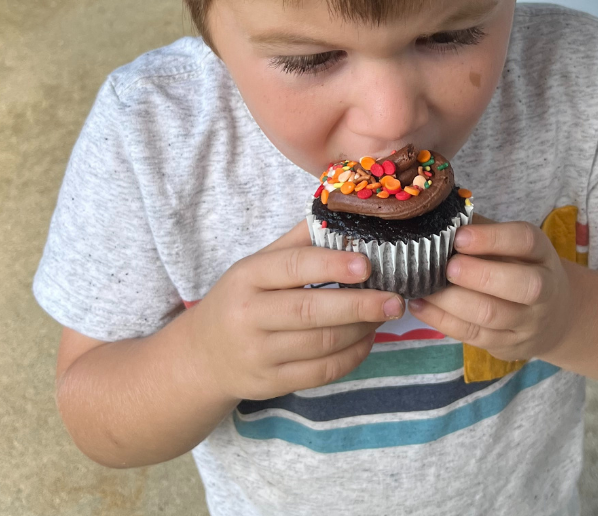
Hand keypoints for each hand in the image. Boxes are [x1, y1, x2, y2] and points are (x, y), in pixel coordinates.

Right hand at [180, 220, 402, 401]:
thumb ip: (295, 244)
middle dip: (359, 305)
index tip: (368, 264)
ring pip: (322, 344)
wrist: (204, 355)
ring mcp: (260, 353)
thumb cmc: (239, 300)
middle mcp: (249, 315)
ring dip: (361, 330)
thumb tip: (338, 215)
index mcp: (246, 276)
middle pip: (311, 311)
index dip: (332, 265)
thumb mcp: (255, 266)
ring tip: (384, 315)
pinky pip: (322, 372)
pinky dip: (352, 356)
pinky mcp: (273, 383)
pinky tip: (366, 340)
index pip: (292, 267)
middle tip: (394, 300)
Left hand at [410, 220, 575, 362]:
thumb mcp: (508, 244)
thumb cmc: (516, 266)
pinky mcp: (509, 345)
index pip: (525, 241)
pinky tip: (419, 305)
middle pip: (522, 285)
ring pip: (492, 315)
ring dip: (451, 301)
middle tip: (447, 268)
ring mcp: (528, 322)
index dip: (492, 238)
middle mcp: (543, 289)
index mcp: (540, 253)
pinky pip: (474, 335)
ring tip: (421, 286)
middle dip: (480, 275)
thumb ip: (477, 229)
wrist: (552, 316)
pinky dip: (442, 320)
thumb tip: (433, 215)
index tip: (459, 237)